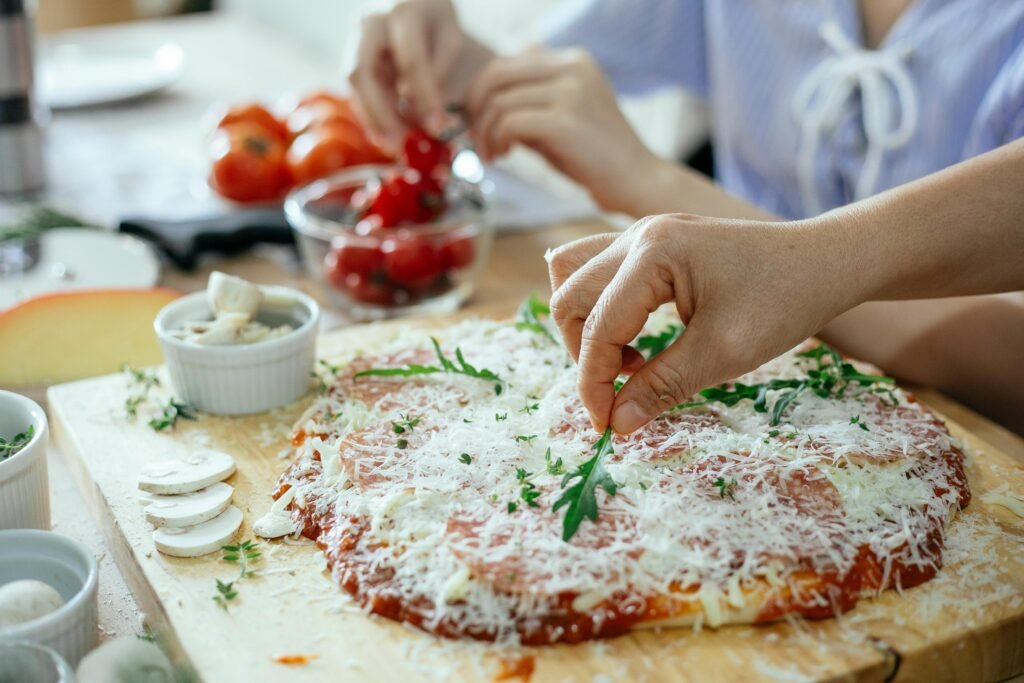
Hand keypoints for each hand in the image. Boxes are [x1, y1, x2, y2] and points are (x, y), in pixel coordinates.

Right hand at [347, 0, 494, 147]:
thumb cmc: (435, 15)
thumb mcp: (450, 32)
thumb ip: (442, 68)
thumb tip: (428, 112)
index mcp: (403, 11)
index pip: (412, 61)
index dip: (425, 98)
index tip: (438, 127)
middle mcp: (372, 22)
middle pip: (365, 72)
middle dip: (382, 113)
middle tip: (400, 144)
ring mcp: (357, 37)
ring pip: (355, 82)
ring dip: (372, 117)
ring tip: (393, 144)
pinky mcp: (353, 54)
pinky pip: (357, 88)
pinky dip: (370, 112)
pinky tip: (385, 133)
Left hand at [466, 49, 661, 214]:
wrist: (636, 181)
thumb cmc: (596, 156)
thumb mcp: (562, 117)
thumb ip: (530, 102)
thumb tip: (484, 100)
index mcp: (573, 61)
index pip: (507, 63)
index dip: (483, 94)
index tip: (480, 124)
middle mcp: (572, 68)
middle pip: (496, 75)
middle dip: (476, 109)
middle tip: (476, 139)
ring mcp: (570, 92)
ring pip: (499, 102)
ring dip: (485, 133)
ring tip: (494, 155)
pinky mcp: (565, 121)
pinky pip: (509, 123)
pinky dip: (498, 141)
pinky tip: (504, 157)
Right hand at [547, 214, 862, 433]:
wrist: (826, 262)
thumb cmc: (783, 302)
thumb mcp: (723, 353)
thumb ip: (662, 387)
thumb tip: (615, 423)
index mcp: (652, 254)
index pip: (597, 327)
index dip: (594, 383)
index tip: (606, 426)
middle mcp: (637, 234)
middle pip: (570, 297)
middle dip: (585, 355)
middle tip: (620, 394)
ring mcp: (642, 233)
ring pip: (574, 276)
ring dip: (586, 326)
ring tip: (628, 363)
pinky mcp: (651, 243)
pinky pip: (599, 272)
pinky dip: (602, 309)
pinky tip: (638, 340)